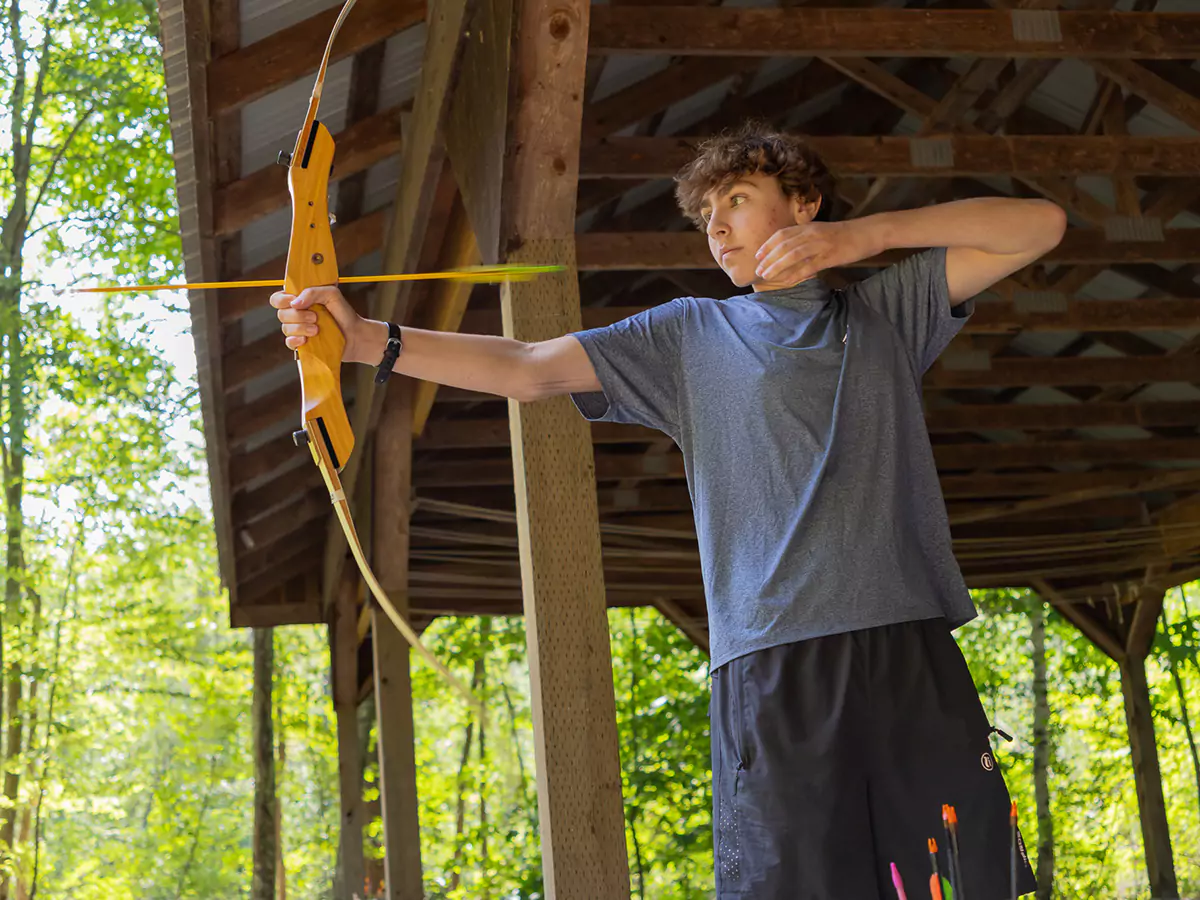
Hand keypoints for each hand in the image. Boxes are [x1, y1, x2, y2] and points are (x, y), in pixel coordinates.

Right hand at [271, 286, 383, 363]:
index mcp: (300, 301)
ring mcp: (298, 330)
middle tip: (315, 317)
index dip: (282, 300)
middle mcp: (296, 315)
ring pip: (286, 328)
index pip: (278, 298)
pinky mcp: (302, 345)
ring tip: (317, 329)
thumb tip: (295, 302)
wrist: (355, 335)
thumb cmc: (344, 314)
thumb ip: (314, 292)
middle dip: (297, 315)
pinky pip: (289, 342)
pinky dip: (296, 340)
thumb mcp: (332, 294)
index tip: (295, 301)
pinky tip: (306, 340)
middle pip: (281, 314)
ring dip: (301, 328)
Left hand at [754, 219, 880, 284]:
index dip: (768, 244)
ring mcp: (821, 244)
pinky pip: (809, 266)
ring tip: (766, 276)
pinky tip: (786, 281)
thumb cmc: (846, 234)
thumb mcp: (823, 232)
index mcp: (810, 227)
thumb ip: (807, 238)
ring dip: (777, 266)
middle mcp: (812, 233)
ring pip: (793, 255)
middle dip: (769, 258)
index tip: (758, 255)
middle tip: (758, 270)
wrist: (869, 232)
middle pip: (784, 245)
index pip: (782, 234)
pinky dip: (796, 274)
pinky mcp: (831, 256)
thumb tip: (792, 250)